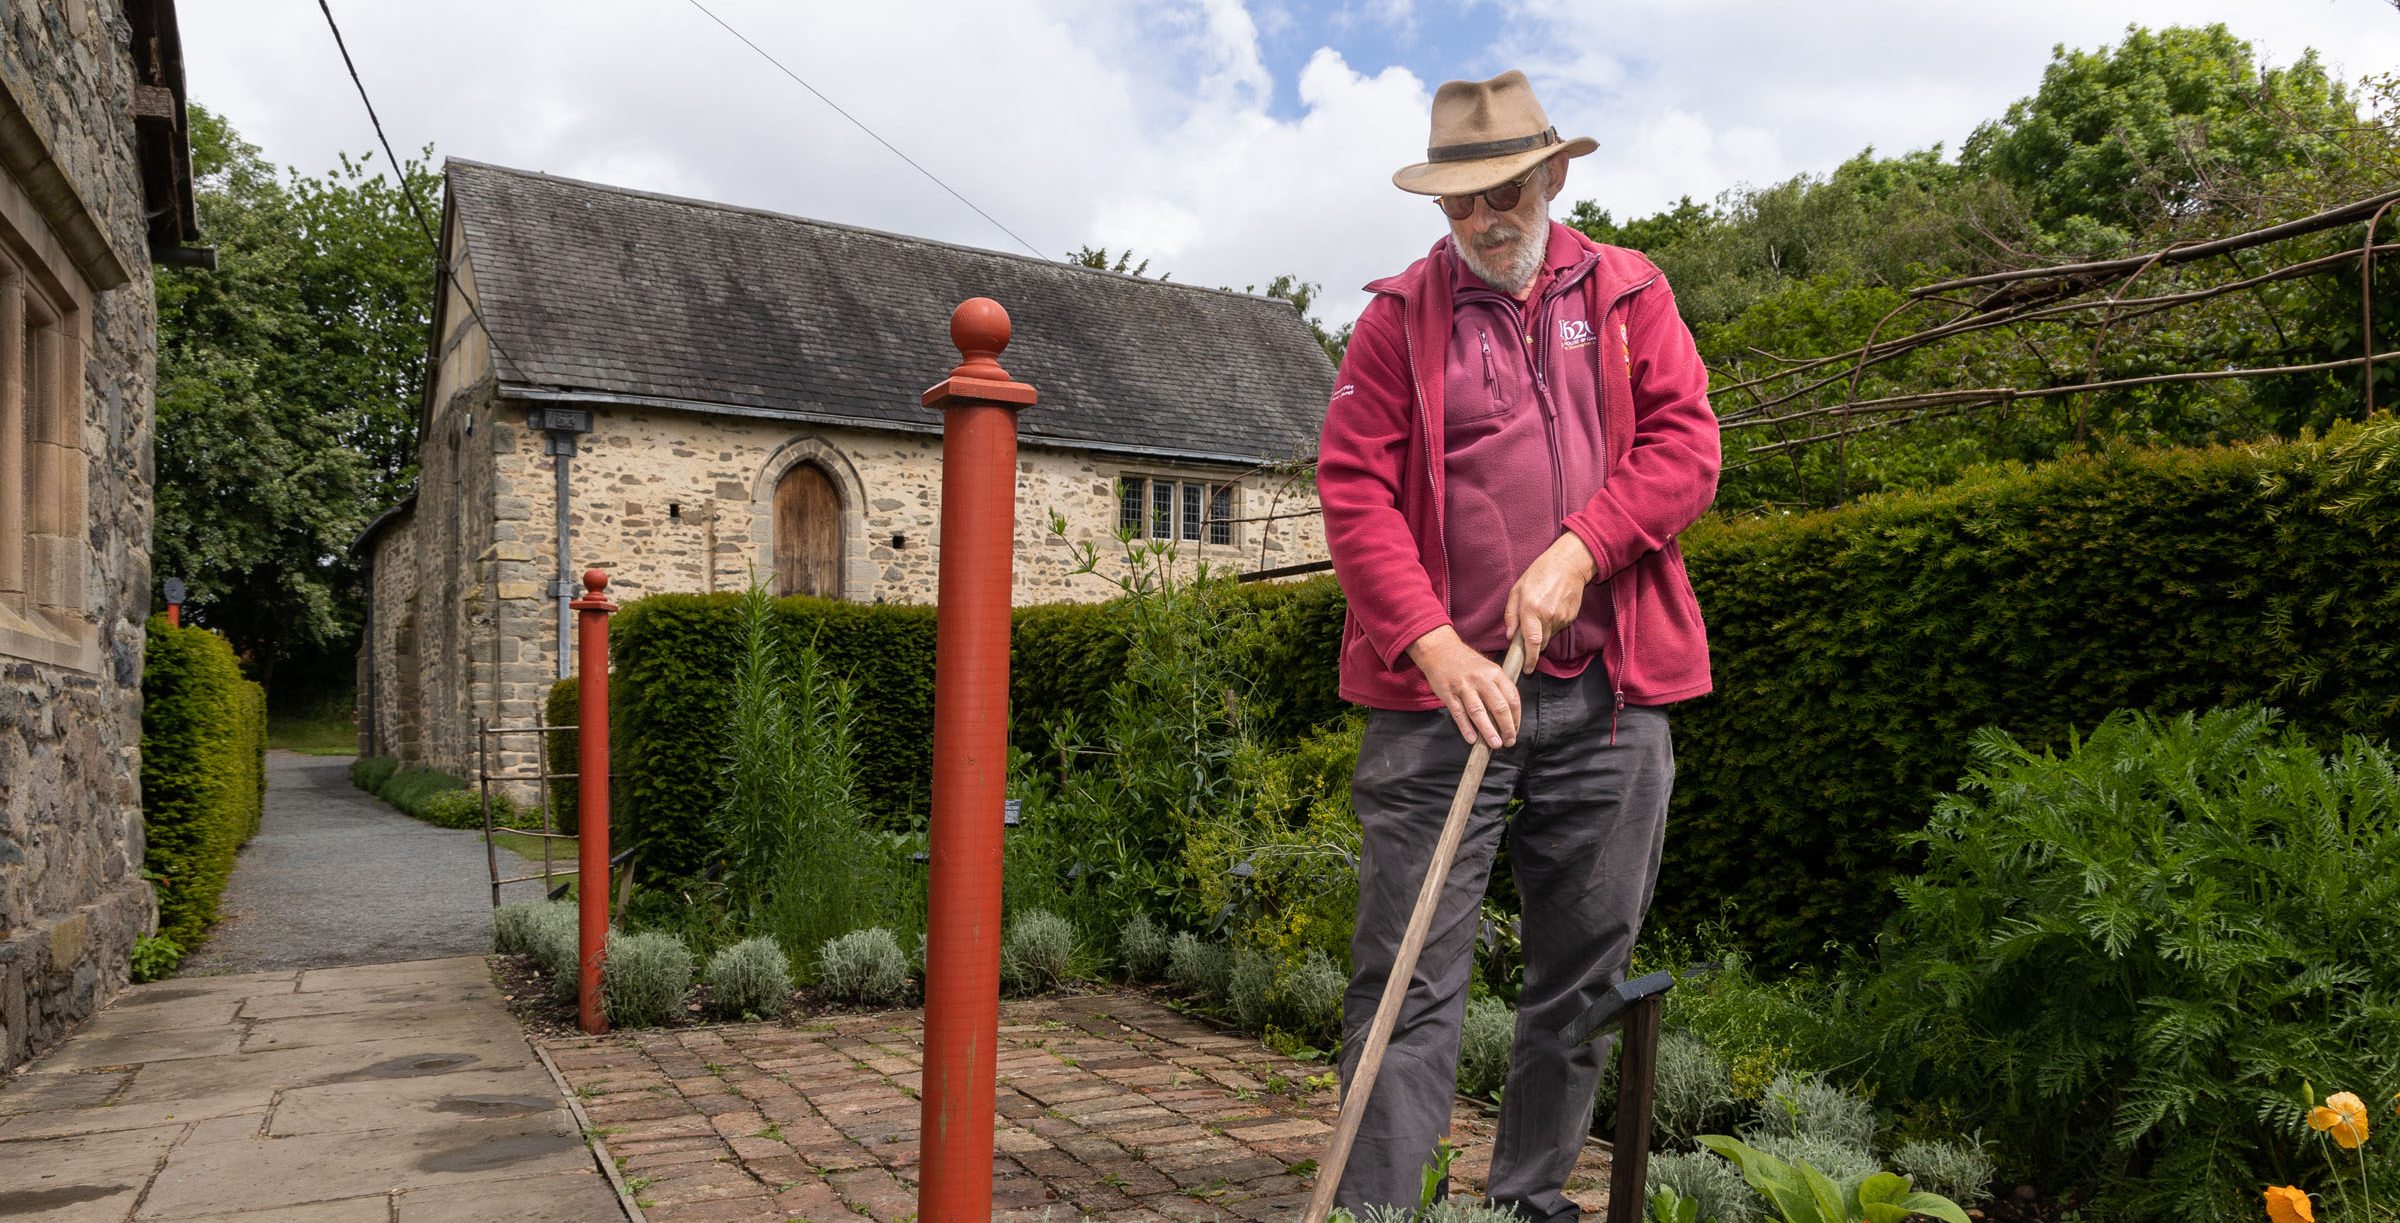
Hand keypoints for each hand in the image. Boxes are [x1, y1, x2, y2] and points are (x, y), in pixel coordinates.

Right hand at [1406, 625, 1519, 748]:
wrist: (1440, 649)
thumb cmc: (1466, 662)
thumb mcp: (1488, 668)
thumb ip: (1498, 687)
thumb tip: (1507, 714)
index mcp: (1495, 673)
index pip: (1512, 698)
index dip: (1516, 718)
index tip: (1515, 730)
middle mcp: (1481, 679)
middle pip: (1499, 707)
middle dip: (1506, 727)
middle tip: (1509, 742)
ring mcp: (1464, 687)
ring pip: (1479, 712)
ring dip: (1488, 731)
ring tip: (1495, 744)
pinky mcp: (1448, 693)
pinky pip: (1459, 713)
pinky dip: (1466, 727)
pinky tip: (1472, 739)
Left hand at [1505, 533, 1598, 660]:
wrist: (1567, 565)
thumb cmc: (1538, 574)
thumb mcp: (1517, 590)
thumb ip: (1511, 614)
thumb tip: (1510, 636)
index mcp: (1531, 609)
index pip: (1532, 642)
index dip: (1530, 659)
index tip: (1527, 669)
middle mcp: (1547, 616)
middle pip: (1540, 643)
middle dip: (1533, 644)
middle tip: (1529, 631)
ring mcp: (1561, 618)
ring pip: (1549, 636)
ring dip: (1542, 632)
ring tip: (1540, 613)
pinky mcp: (1570, 617)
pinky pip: (1558, 628)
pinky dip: (1552, 624)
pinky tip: (1550, 609)